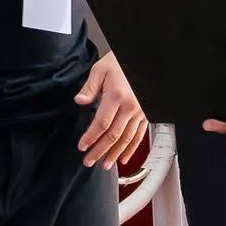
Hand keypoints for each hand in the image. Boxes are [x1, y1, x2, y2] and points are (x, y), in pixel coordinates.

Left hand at [75, 54, 149, 170]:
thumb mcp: (100, 70)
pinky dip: (131, 149)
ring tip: (105, 164)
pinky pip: (139, 136)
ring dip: (114, 154)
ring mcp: (140, 112)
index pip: (101, 123)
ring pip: (126, 139)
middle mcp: (130, 107)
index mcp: (117, 96)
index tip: (82, 146)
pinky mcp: (146, 115)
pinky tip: (123, 158)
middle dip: (100, 151)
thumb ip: (89, 88)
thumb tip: (79, 101)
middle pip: (113, 136)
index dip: (91, 137)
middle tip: (89, 161)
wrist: (142, 61)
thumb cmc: (120, 63)